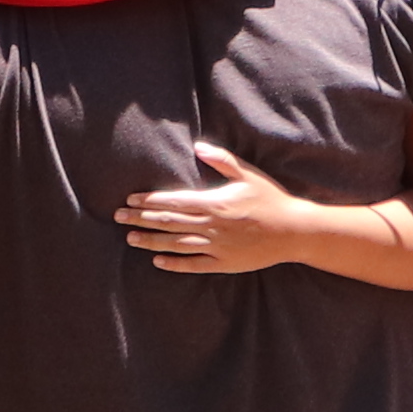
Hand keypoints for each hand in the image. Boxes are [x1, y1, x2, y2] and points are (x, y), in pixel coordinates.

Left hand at [118, 141, 317, 276]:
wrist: (294, 231)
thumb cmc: (271, 199)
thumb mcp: (248, 174)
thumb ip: (222, 160)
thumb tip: (198, 146)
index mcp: (214, 203)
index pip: (173, 202)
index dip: (149, 201)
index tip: (130, 199)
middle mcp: (211, 226)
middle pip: (168, 222)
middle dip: (141, 219)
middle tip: (119, 216)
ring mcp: (217, 247)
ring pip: (176, 245)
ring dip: (151, 241)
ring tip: (130, 239)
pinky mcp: (224, 263)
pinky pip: (194, 265)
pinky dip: (175, 263)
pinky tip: (158, 261)